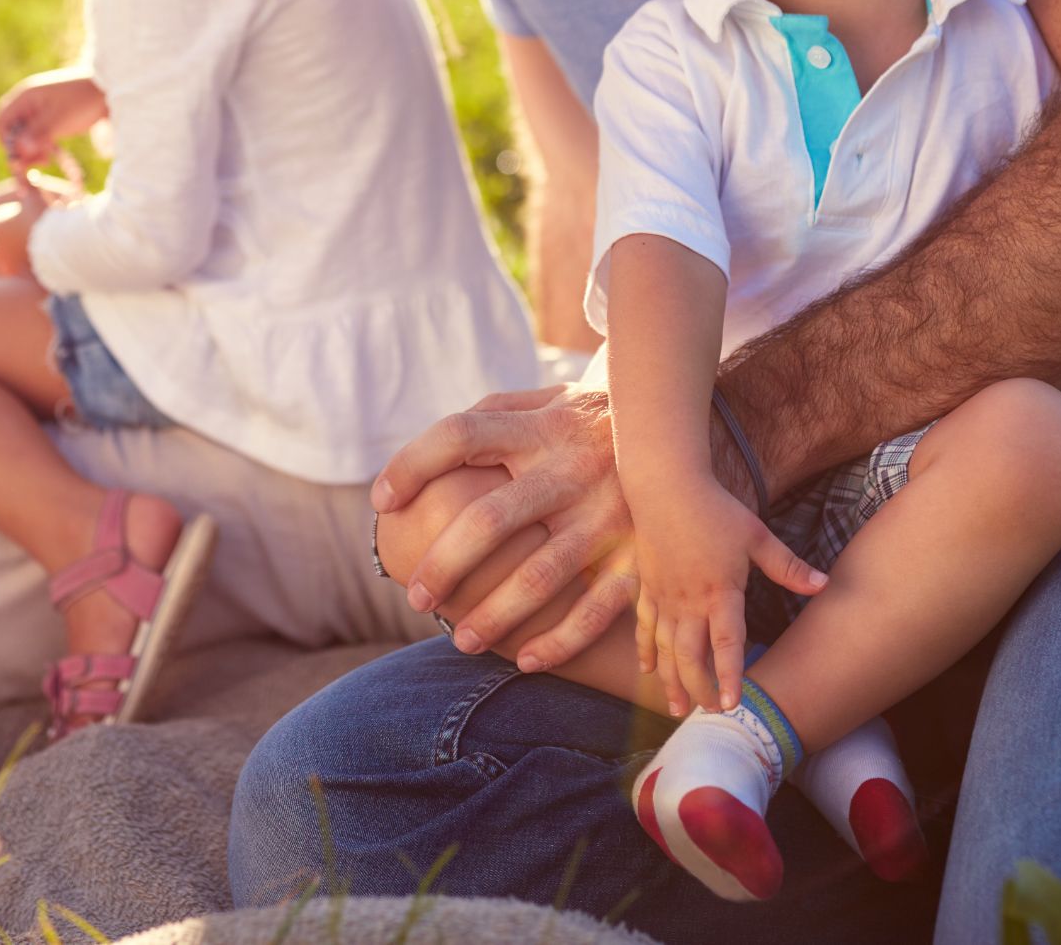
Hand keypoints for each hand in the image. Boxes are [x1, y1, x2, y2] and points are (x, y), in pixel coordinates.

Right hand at [0, 69, 106, 174]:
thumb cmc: (84, 101)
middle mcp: (25, 103)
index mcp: (24, 97)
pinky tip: (51, 154)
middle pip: (8, 131)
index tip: (25, 156)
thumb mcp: (60, 119)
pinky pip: (33, 136)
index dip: (7, 143)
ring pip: (21, 136)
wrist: (109, 90)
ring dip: (30, 151)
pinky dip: (38, 147)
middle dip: (20, 150)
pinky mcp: (46, 119)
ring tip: (47, 159)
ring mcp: (36, 110)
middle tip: (41, 162)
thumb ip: (38, 134)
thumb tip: (18, 152)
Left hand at [369, 384, 639, 671]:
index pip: (458, 436)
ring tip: (461, 640)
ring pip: (540, 575)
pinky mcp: (641, 554)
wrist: (679, 431)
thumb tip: (421, 457)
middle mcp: (569, 468)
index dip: (411, 465)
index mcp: (537, 426)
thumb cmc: (583, 421)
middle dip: (444, 564)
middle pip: (489, 518)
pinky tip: (526, 660)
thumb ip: (488, 417)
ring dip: (494, 615)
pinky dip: (560, 640)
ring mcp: (607, 513)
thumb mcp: (541, 400)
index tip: (381, 500)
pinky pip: (597, 609)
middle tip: (416, 598)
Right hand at [634, 476, 825, 714]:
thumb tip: (825, 585)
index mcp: (720, 590)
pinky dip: (646, 650)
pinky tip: (648, 670)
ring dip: (670, 679)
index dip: (728, 675)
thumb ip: (788, 566)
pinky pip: (644, 625)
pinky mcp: (647, 585)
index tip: (732, 704)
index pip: (726, 643)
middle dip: (698, 687)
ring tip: (675, 707)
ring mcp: (664, 594)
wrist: (665, 485)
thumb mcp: (756, 536)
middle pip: (690, 654)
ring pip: (664, 647)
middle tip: (708, 713)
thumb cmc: (715, 509)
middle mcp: (688, 599)